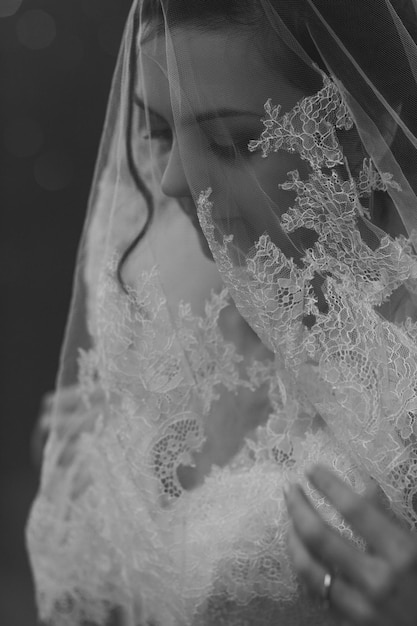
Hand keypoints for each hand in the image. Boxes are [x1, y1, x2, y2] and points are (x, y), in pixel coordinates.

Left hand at [284, 465, 416, 625]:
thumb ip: (390, 519)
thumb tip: (366, 485)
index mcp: (402, 553)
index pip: (355, 510)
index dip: (329, 486)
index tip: (312, 469)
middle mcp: (377, 579)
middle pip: (319, 536)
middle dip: (298, 507)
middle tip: (290, 489)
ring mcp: (360, 607)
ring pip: (308, 567)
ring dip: (293, 538)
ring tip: (289, 520)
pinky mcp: (349, 625)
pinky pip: (316, 593)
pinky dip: (304, 570)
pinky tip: (301, 554)